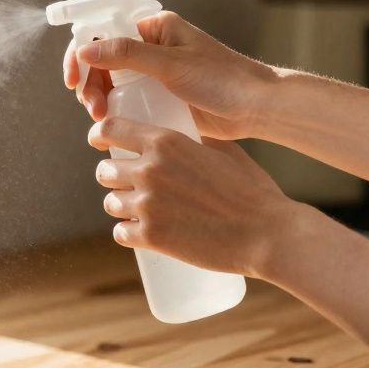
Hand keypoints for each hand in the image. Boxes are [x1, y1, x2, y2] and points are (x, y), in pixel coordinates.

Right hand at [62, 12, 278, 139]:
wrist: (255, 108)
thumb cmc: (222, 79)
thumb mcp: (171, 64)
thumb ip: (127, 55)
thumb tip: (86, 51)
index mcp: (154, 28)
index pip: (104, 31)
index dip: (81, 52)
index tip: (73, 77)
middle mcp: (150, 47)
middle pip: (101, 60)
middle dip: (89, 81)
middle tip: (91, 105)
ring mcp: (153, 73)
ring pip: (109, 82)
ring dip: (97, 98)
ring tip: (100, 117)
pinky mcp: (157, 97)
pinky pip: (125, 100)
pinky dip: (113, 110)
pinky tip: (111, 123)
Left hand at [89, 116, 301, 277]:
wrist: (269, 234)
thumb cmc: (253, 190)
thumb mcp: (224, 150)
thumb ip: (196, 140)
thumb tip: (184, 135)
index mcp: (165, 142)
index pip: (109, 129)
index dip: (100, 135)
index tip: (99, 142)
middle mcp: (149, 170)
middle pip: (104, 170)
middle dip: (114, 177)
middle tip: (129, 184)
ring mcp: (147, 205)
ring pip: (110, 203)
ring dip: (120, 206)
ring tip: (138, 210)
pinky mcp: (150, 237)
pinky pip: (120, 233)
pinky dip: (128, 233)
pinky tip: (138, 233)